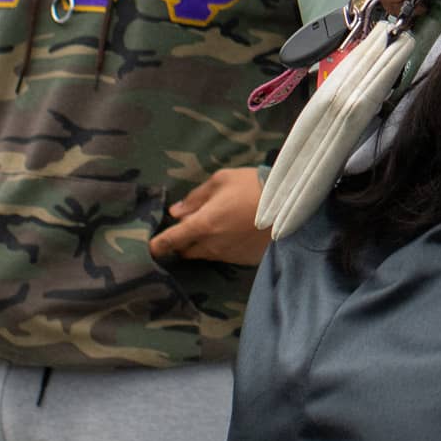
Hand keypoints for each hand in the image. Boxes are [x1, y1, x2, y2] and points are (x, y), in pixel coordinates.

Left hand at [150, 168, 269, 264]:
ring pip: (204, 254)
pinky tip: (235, 232)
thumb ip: (195, 197)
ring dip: (203, 243)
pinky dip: (223, 246)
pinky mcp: (243, 260)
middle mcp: (211, 245)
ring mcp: (228, 255)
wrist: (290, 204)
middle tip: (192, 225)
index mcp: (201, 225)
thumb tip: (176, 212)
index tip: (149, 247)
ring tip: (218, 225)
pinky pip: (224, 255)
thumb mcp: (221, 181)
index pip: (169, 241)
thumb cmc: (253, 186)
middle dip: (183, 241)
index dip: (156, 245)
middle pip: (185, 250)